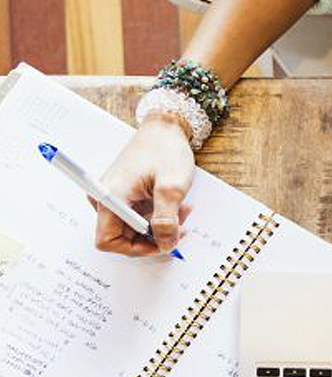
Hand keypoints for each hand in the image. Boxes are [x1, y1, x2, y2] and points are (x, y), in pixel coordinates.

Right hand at [95, 112, 194, 256]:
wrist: (165, 128)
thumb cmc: (165, 149)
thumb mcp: (171, 187)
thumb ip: (166, 220)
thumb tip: (164, 244)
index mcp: (111, 196)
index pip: (108, 241)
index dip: (136, 249)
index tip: (160, 243)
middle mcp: (107, 198)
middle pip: (123, 237)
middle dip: (154, 236)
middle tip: (179, 223)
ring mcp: (115, 198)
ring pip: (134, 229)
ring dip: (159, 226)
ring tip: (180, 210)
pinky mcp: (124, 196)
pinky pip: (138, 218)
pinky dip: (157, 217)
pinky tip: (172, 205)